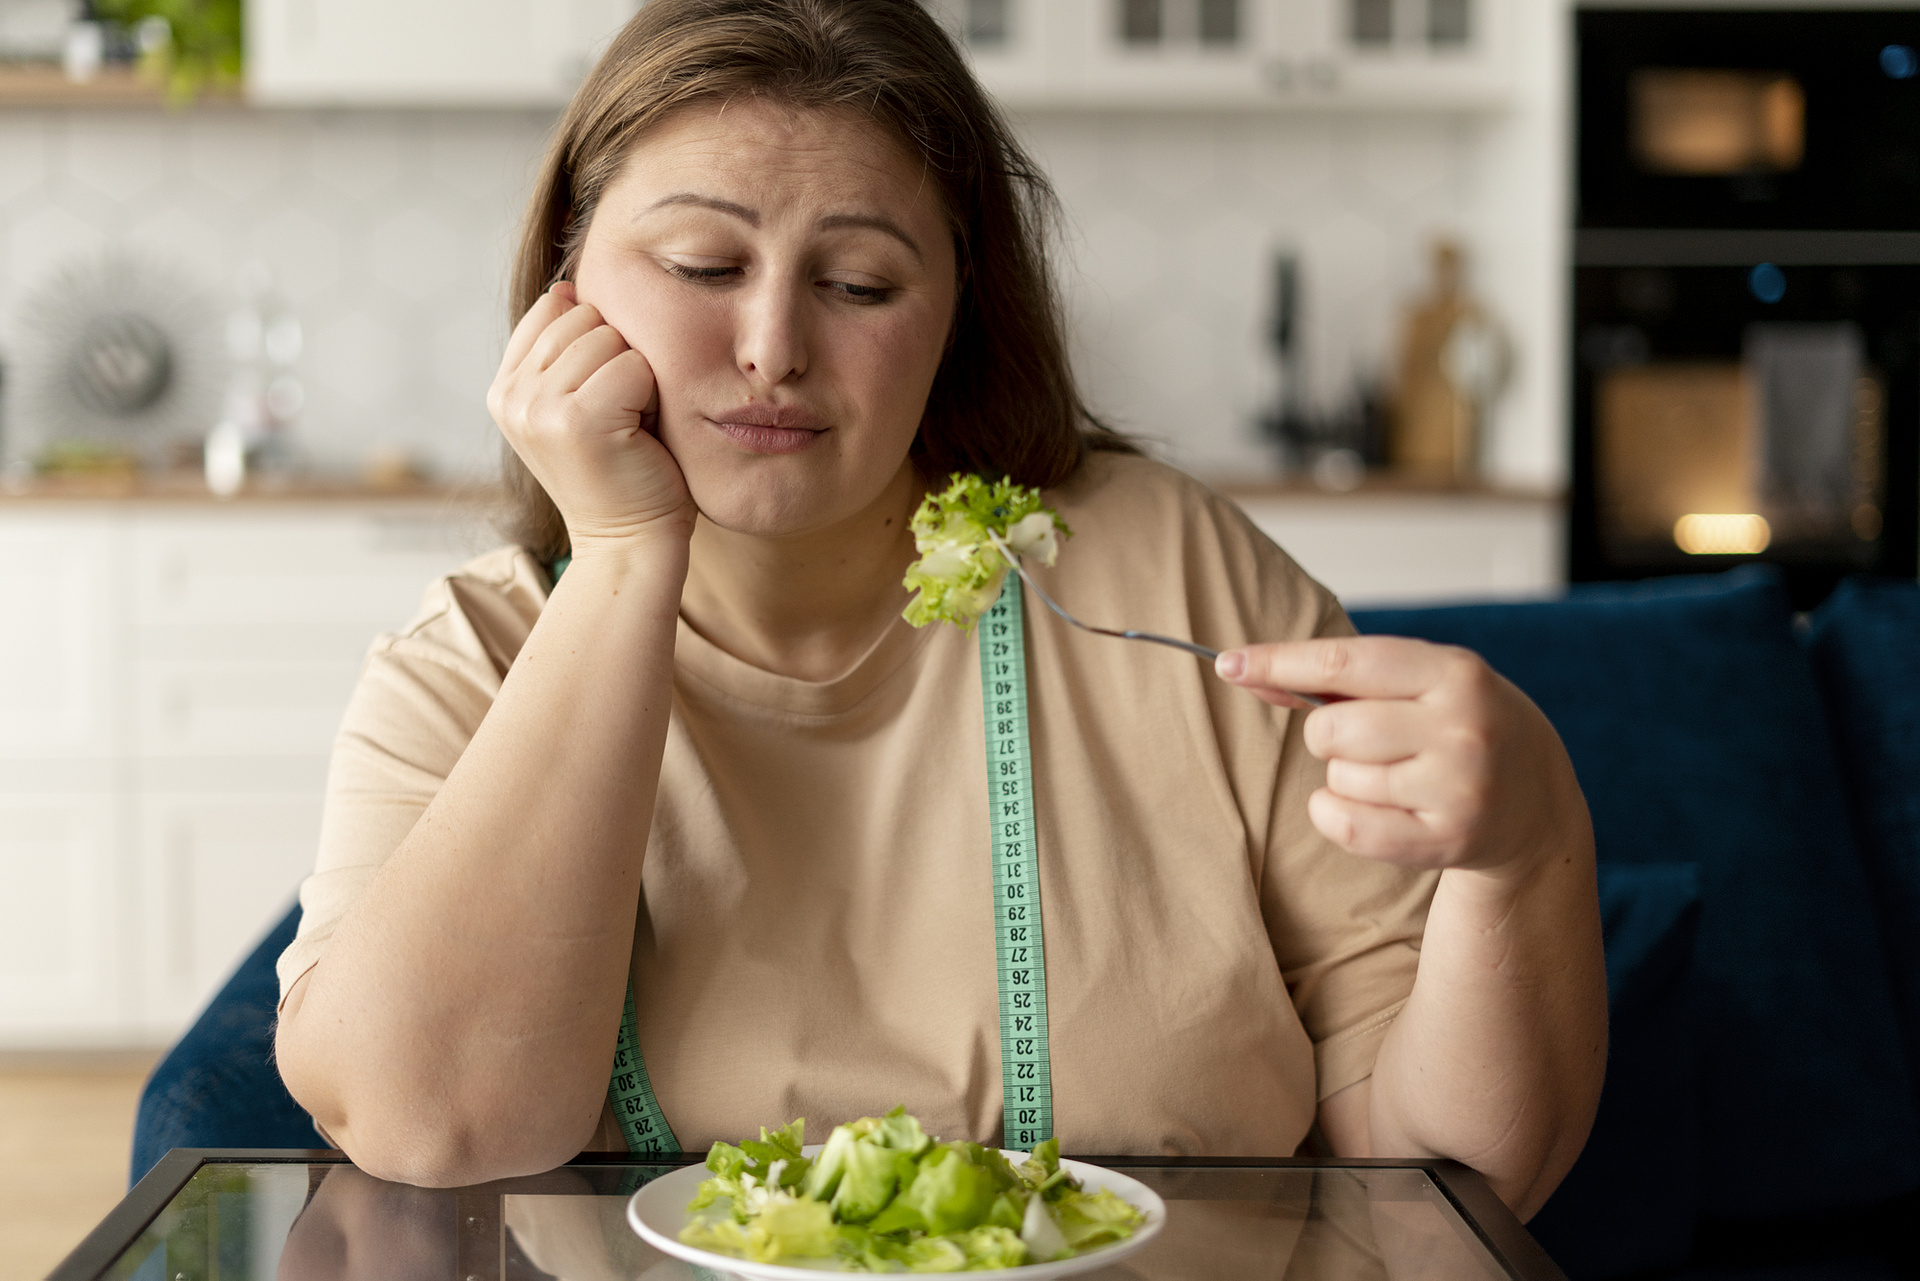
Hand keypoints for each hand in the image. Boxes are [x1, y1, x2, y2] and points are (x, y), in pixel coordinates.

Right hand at [488, 282, 694, 554]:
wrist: (630, 543)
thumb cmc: (622, 473)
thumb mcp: (578, 405)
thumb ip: (565, 352)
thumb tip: (567, 288)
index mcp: (504, 390)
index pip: (553, 309)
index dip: (595, 342)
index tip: (604, 396)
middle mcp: (510, 396)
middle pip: (584, 317)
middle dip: (618, 357)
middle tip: (621, 416)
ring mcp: (536, 408)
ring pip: (608, 337)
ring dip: (636, 377)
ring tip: (628, 424)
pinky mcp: (574, 420)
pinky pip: (632, 365)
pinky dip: (650, 395)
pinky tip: (639, 433)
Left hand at [1214, 637, 1586, 881]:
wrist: (1536, 799)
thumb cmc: (1457, 725)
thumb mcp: (1420, 682)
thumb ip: (1339, 677)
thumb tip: (1244, 669)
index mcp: (1455, 673)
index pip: (1344, 662)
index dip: (1279, 662)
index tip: (1228, 664)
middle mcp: (1462, 728)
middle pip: (1330, 730)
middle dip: (1327, 735)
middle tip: (1368, 740)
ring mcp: (1458, 789)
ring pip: (1338, 778)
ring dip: (1345, 776)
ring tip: (1395, 774)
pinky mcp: (1445, 840)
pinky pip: (1345, 825)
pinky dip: (1336, 814)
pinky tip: (1373, 806)